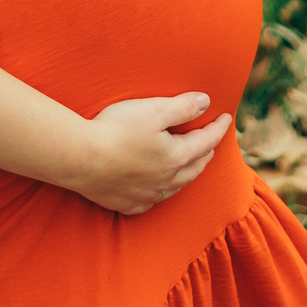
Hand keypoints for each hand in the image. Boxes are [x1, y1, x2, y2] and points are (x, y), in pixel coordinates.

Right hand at [65, 93, 233, 216]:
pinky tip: (158, 188)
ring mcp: (147, 195)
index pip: (206, 141)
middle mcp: (166, 180)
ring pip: (177, 186)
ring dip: (188, 173)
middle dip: (206, 152)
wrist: (80, 158)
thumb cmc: (116, 130)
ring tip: (191, 164)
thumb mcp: (153, 110)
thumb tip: (206, 102)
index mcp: (176, 157)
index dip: (218, 128)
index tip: (226, 117)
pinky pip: (152, 200)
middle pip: (195, 167)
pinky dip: (162, 191)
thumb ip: (182, 107)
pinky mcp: (127, 204)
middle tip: (211, 142)